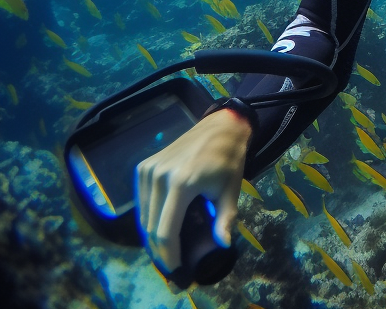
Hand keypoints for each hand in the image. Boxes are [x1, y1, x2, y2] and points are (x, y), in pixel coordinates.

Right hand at [135, 109, 251, 274]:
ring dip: (152, 237)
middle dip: (160, 252)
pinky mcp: (144, 166)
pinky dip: (149, 219)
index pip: (166, 231)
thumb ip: (225, 218)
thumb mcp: (231, 189)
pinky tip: (161, 228)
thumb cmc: (229, 158)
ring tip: (168, 251)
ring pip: (143, 217)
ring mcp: (149, 169)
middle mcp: (159, 176)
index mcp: (181, 182)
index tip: (178, 272)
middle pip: (151, 227)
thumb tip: (223, 245)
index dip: (169, 256)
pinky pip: (142, 202)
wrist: (221, 125)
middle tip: (174, 267)